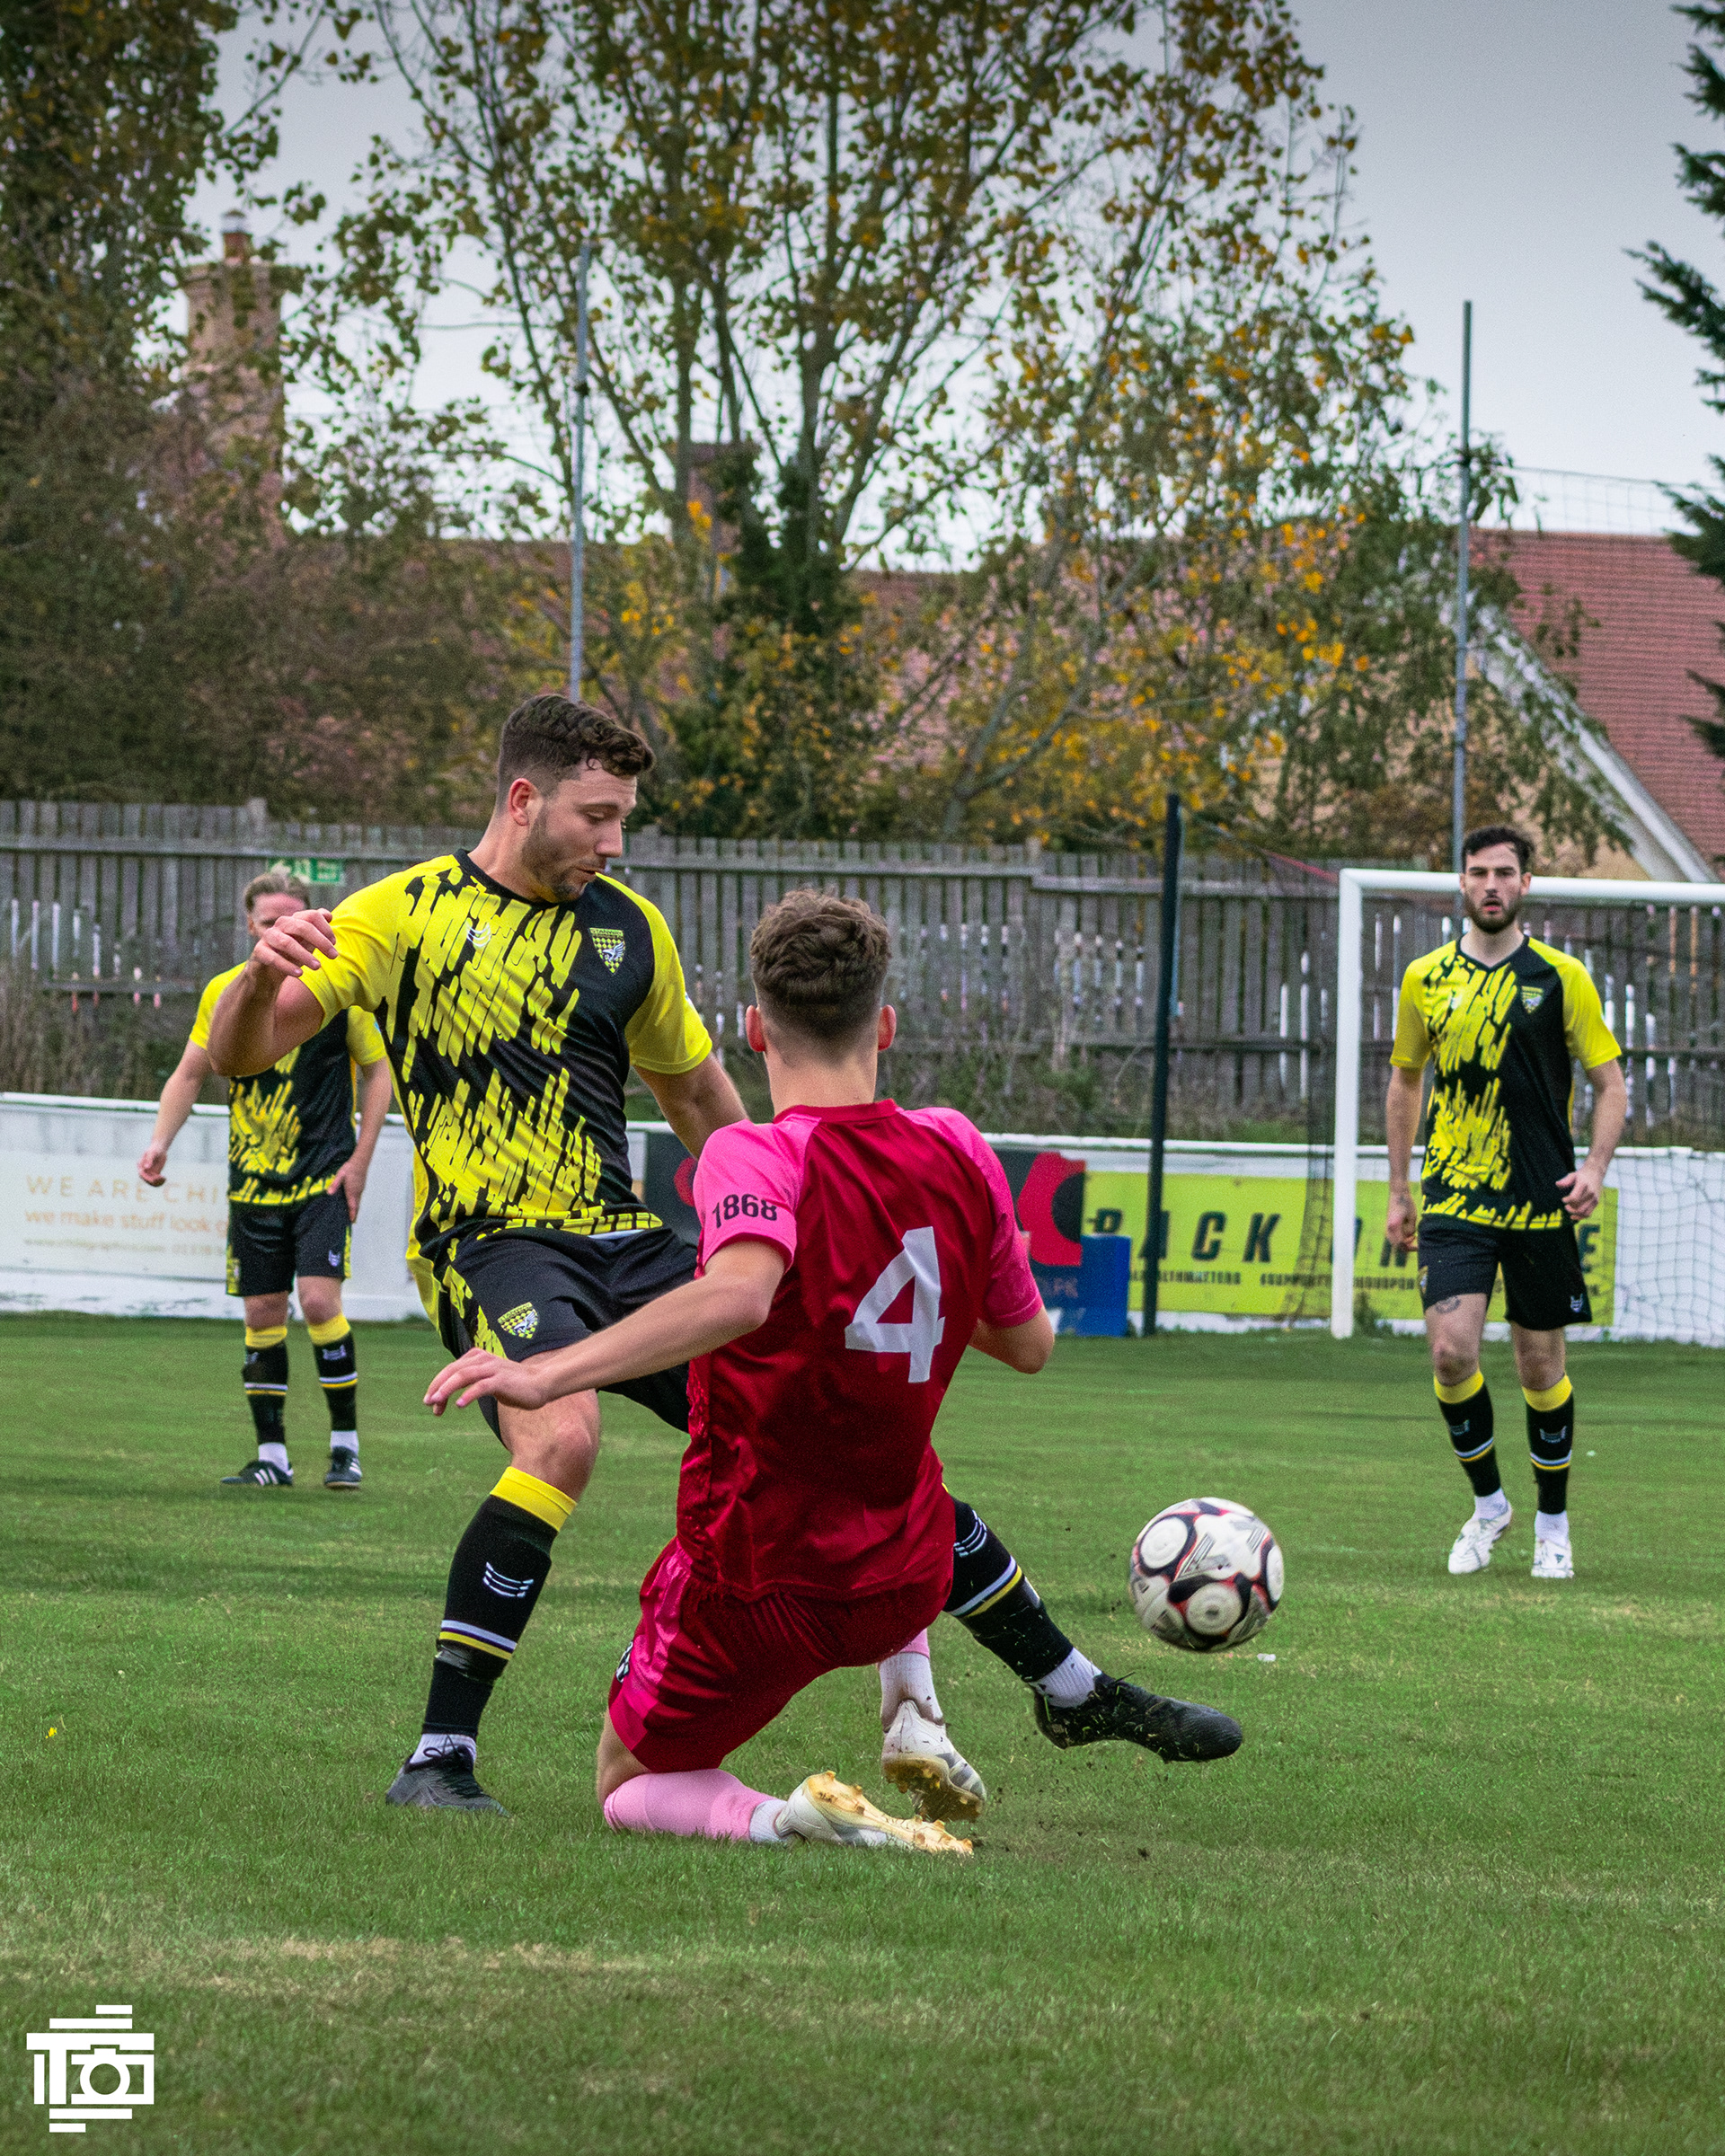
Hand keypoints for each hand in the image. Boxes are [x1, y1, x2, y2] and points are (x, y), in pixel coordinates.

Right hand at [138, 1142, 168, 1186]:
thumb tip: (146, 1167)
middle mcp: (144, 1170)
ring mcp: (149, 1172)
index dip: (147, 1177)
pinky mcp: (154, 1173)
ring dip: (157, 1182)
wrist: (159, 1149)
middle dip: (153, 1181)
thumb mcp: (152, 1153)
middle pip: (146, 1179)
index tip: (155, 1178)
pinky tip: (165, 1178)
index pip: (141, 1174)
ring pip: (151, 1182)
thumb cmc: (155, 1149)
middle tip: (161, 1177)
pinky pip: (156, 1181)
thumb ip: (149, 1160)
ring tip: (164, 1178)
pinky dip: (160, 1181)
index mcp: (140, 1165)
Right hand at [248, 908, 336, 983]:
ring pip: (286, 943)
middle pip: (302, 927)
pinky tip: (299, 974)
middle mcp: (281, 924)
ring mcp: (269, 937)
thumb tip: (328, 915)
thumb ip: (318, 928)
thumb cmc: (292, 953)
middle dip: (320, 941)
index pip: (312, 916)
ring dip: (304, 955)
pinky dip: (286, 966)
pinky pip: (272, 957)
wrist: (268, 971)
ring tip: (318, 966)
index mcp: (295, 920)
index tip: (334, 943)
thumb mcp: (307, 941)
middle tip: (334, 956)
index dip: (326, 929)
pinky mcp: (259, 951)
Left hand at [327, 1157, 366, 1221]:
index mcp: (352, 1191)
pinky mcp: (361, 1187)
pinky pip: (359, 1198)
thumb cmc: (349, 1168)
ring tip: (352, 1215)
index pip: (352, 1205)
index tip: (352, 1221)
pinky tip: (353, 1204)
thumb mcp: (340, 1175)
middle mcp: (357, 1192)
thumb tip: (329, 1193)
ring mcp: (360, 1190)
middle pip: (357, 1206)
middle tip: (352, 1221)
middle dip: (355, 1214)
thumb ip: (335, 1184)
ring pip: (358, 1202)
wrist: (360, 1161)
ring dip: (355, 1209)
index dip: (352, 1214)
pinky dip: (356, 1203)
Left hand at [424, 1349, 547, 1415]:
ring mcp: (493, 1369)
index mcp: (478, 1357)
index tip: (430, 1401)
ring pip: (464, 1376)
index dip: (437, 1384)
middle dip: (438, 1387)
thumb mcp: (490, 1378)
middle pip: (453, 1371)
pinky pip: (481, 1386)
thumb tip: (452, 1391)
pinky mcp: (502, 1380)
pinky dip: (468, 1395)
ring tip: (437, 1402)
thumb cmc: (515, 1384)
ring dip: (447, 1389)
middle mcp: (483, 1359)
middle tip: (428, 1403)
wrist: (542, 1383)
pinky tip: (459, 1405)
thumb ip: (473, 1380)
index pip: (451, 1369)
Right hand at [1385, 1187, 1418, 1250]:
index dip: (1410, 1247)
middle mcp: (1388, 1228)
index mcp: (1394, 1226)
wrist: (1398, 1194)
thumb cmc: (1407, 1203)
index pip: (1401, 1243)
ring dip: (1403, 1242)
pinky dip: (1401, 1238)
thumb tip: (1411, 1237)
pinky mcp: (1388, 1225)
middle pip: (1396, 1245)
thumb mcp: (1412, 1217)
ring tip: (1414, 1237)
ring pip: (1394, 1242)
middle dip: (1406, 1246)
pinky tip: (1409, 1234)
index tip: (1418, 1245)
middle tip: (1416, 1242)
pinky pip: (1394, 1237)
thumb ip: (1410, 1229)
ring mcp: (1387, 1227)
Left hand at [1556, 1159, 1604, 1218]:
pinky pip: (1588, 1213)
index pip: (1574, 1198)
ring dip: (1574, 1213)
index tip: (1563, 1199)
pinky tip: (1573, 1216)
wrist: (1596, 1173)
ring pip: (1584, 1212)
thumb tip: (1557, 1184)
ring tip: (1569, 1209)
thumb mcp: (1573, 1175)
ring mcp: (1594, 1199)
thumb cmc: (1582, 1175)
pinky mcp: (1596, 1202)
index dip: (1567, 1201)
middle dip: (1570, 1209)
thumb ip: (1565, 1180)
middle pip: (1579, 1207)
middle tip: (1566, 1206)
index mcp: (1583, 1185)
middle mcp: (1590, 1193)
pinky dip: (1580, 1217)